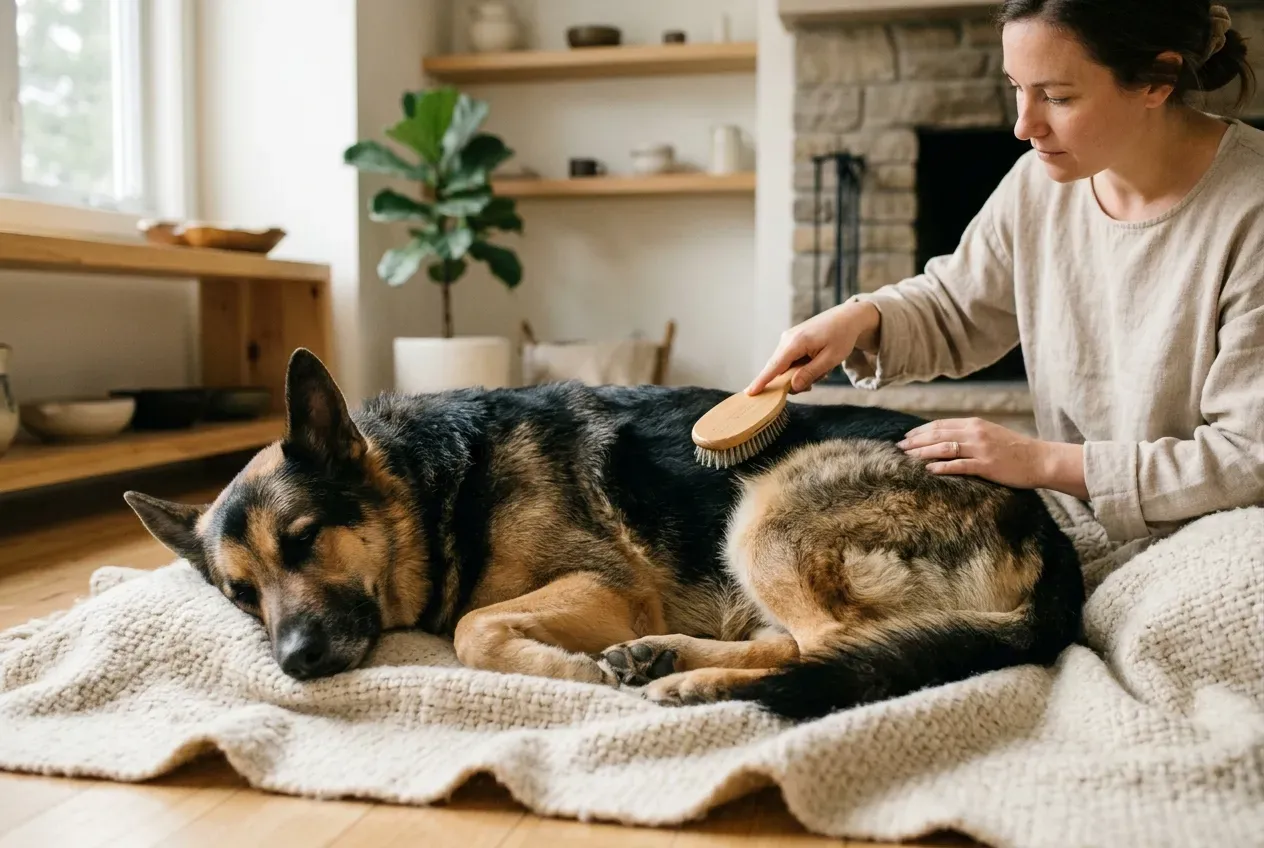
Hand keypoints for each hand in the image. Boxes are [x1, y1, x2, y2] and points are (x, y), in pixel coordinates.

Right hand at [746, 300, 880, 395]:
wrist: (847, 318)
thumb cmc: (842, 337)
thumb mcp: (831, 359)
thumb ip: (810, 373)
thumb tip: (792, 386)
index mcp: (796, 342)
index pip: (775, 366)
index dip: (762, 381)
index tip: (749, 392)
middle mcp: (787, 339)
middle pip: (778, 370)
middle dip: (792, 381)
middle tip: (815, 382)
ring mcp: (787, 338)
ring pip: (785, 367)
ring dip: (800, 374)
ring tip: (821, 368)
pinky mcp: (791, 340)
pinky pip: (789, 361)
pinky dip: (800, 367)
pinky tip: (815, 362)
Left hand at [899, 417, 1051, 488]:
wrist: (1040, 459)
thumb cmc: (1015, 449)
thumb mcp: (990, 434)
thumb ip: (969, 434)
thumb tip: (946, 438)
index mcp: (975, 424)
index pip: (941, 424)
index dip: (921, 430)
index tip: (906, 437)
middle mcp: (975, 433)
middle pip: (938, 434)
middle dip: (916, 440)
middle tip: (899, 447)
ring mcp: (981, 449)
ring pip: (944, 448)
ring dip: (923, 452)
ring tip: (907, 457)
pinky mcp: (986, 465)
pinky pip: (959, 465)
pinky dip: (942, 467)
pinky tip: (928, 470)